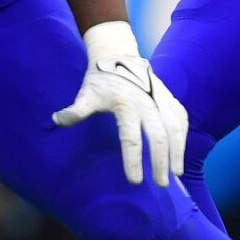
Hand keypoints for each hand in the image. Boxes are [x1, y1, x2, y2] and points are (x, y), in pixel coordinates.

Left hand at [51, 21, 185, 185]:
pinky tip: (180, 152)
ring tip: (177, 173)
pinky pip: (181, 118)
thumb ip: (76, 110)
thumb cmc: (101, 80)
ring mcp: (161, 99)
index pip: (131, 138)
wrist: (119, 55)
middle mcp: (147, 102)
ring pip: (175, 128)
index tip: (135, 181)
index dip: (134, 160)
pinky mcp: (170, 97)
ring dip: (178, 151)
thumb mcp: (87, 93)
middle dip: (161, 161)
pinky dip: (183, 136)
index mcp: (126, 105)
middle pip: (159, 136)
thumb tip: (57, 120)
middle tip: (161, 183)